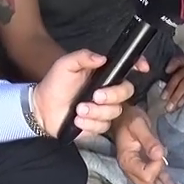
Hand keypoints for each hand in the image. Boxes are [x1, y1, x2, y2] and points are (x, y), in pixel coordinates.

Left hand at [35, 49, 149, 138]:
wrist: (42, 108)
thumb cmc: (55, 84)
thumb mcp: (66, 65)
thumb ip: (83, 57)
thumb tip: (102, 58)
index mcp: (103, 74)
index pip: (127, 68)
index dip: (138, 65)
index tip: (142, 67)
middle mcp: (108, 91)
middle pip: (127, 92)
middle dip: (113, 95)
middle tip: (95, 96)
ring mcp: (104, 109)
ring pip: (114, 112)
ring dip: (96, 112)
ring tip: (78, 110)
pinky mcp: (98, 125)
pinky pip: (103, 126)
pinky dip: (89, 124)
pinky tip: (76, 120)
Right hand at [114, 107, 182, 183]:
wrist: (124, 115)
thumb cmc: (129, 118)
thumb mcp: (138, 124)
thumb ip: (149, 140)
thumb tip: (159, 155)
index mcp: (127, 160)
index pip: (145, 174)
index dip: (156, 167)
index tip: (159, 151)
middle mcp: (132, 168)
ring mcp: (138, 168)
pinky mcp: (146, 164)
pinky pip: (157, 179)